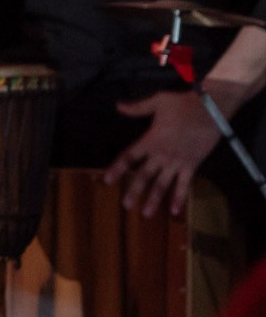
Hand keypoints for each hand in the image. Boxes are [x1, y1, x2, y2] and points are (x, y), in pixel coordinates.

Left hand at [103, 89, 225, 218]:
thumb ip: (137, 108)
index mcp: (150, 140)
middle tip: (126, 205)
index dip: (117, 168)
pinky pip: (185, 185)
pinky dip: (180, 198)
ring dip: (154, 199)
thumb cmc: (183, 104)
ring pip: (163, 184)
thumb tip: (118, 106)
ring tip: (146, 214)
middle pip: (144, 175)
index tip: (106, 180)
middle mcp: (161, 154)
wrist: (211, 110)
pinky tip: (175, 211)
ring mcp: (177, 162)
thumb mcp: (157, 102)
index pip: (129, 157)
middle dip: (134, 191)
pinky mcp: (192, 165)